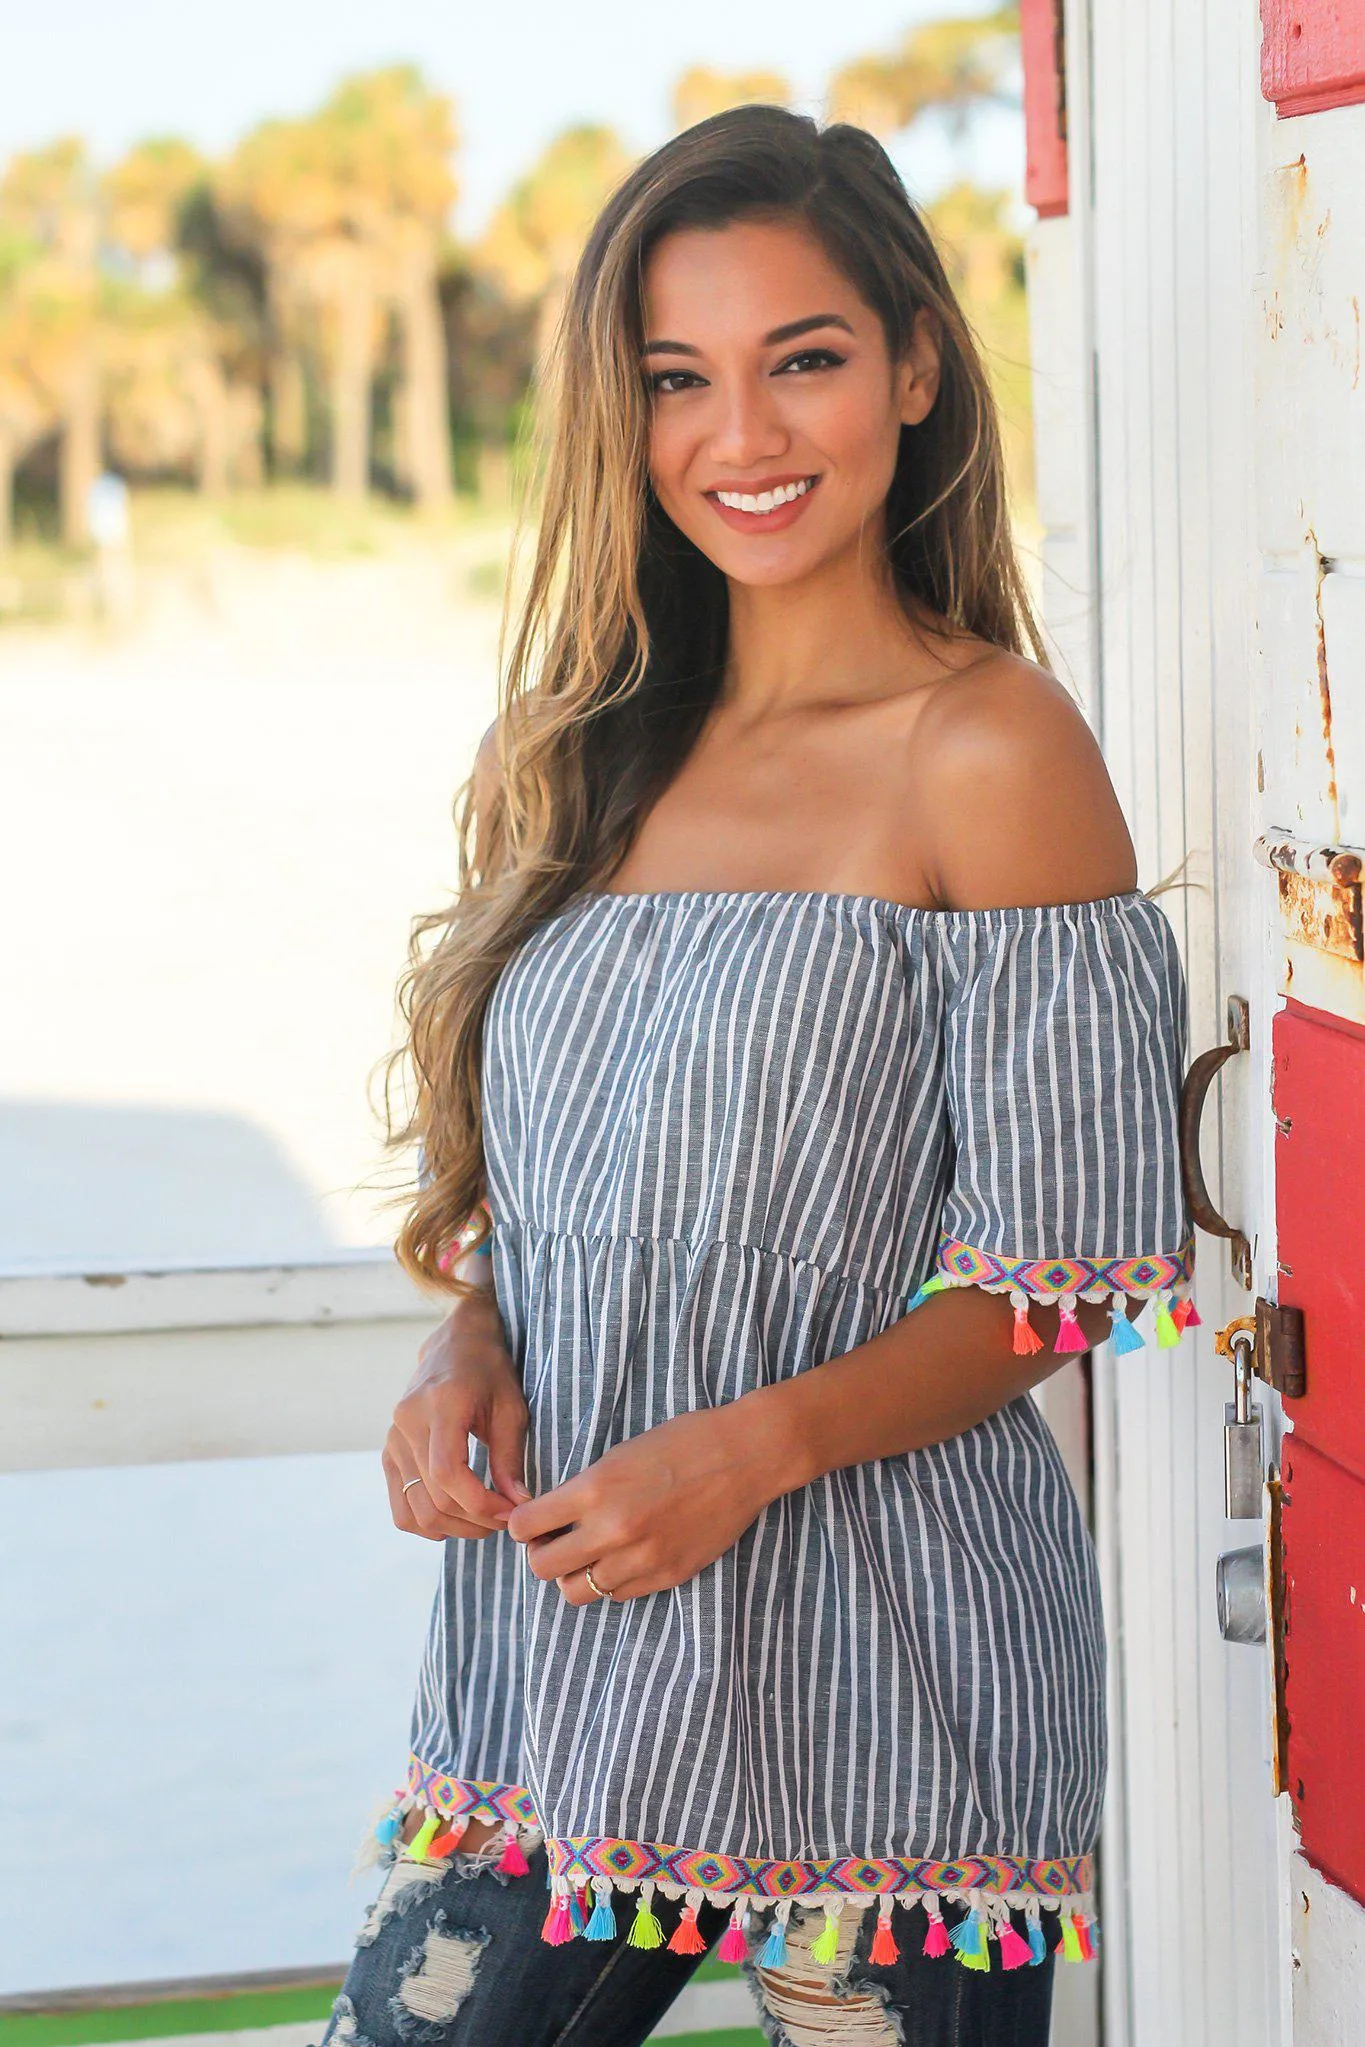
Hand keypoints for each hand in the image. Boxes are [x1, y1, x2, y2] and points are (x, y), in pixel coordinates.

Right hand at [383, 1288, 530, 1542]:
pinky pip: (400, 1507)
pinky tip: (456, 1519)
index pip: (448, 1472)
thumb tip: (518, 1505)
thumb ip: (510, 1458)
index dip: (480, 1503)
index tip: (511, 1511)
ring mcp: (392, 1439)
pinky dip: (427, 1523)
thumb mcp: (511, 1407)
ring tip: (485, 1522)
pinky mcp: (388, 1452)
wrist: (455, 1344)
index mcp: (441, 1404)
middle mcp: (408, 1422)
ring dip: (454, 1529)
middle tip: (507, 1519)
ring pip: (415, 1510)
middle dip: (475, 1521)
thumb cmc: (489, 1371)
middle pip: (434, 1497)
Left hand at [505, 1401, 782, 1603]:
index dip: (522, 1525)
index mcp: (595, 1489)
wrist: (745, 1456)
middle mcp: (613, 1529)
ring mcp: (642, 1558)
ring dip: (575, 1574)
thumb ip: (583, 1489)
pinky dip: (611, 1580)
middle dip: (541, 1554)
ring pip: (577, 1591)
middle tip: (554, 1541)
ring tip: (589, 1554)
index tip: (530, 1522)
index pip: (525, 1526)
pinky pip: (618, 1595)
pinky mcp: (667, 1575)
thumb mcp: (619, 1454)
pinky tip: (623, 1557)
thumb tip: (551, 1517)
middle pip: (543, 1568)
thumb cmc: (683, 1442)